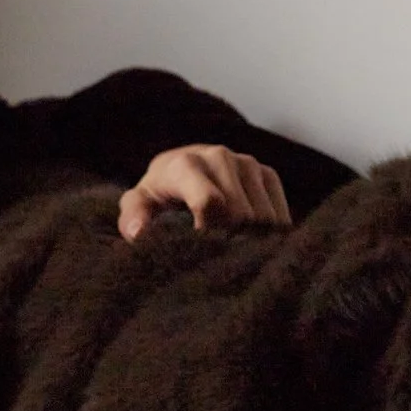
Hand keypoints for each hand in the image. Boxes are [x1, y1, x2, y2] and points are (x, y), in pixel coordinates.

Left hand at [117, 143, 292, 240]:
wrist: (181, 167)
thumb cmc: (157, 194)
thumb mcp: (138, 204)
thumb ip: (132, 218)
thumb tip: (139, 234)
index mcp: (185, 165)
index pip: (210, 202)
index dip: (208, 233)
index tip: (198, 248)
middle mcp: (219, 157)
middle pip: (239, 213)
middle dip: (228, 239)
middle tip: (214, 253)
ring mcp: (247, 163)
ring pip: (262, 215)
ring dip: (249, 238)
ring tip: (230, 248)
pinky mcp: (267, 173)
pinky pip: (278, 210)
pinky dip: (268, 232)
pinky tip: (251, 241)